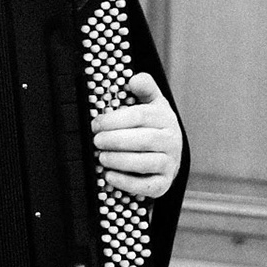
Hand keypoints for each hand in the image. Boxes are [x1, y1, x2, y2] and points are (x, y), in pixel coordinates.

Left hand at [91, 72, 181, 200]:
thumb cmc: (153, 125)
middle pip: (144, 140)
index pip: (141, 116)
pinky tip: (110, 176)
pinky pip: (148, 186)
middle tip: (96, 141)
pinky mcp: (164, 184)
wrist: (169, 153)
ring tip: (101, 157)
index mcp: (165, 118)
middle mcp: (171, 141)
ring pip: (147, 163)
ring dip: (121, 161)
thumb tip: (134, 79)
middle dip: (117, 141)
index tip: (96, 124)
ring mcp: (169, 163)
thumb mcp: (151, 102)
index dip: (115, 119)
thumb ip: (145, 87)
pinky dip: (127, 183)